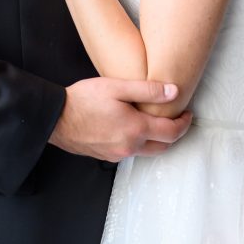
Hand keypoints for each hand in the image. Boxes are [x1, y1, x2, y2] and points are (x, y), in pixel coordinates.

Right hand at [49, 77, 192, 160]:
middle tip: (176, 118)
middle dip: (174, 134)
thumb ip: (147, 90)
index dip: (184, 123)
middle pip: (163, 147)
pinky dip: (139, 142)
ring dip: (156, 140)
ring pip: (147, 151)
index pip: (172, 133)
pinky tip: (132, 127)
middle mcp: (129, 147)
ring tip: (155, 121)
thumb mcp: (117, 87)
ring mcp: (117, 154)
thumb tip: (174, 91)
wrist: (55, 118)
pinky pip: (130, 152)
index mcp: (135, 129)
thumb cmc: (84, 99)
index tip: (188, 113)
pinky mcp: (106, 156)